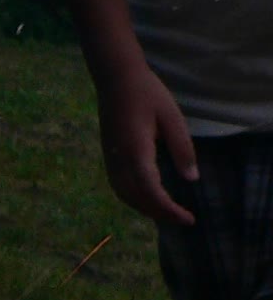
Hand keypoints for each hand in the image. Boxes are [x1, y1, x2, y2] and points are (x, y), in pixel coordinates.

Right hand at [98, 61, 198, 225]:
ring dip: (144, 208)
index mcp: (136, 150)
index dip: (168, 208)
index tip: (187, 218)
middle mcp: (119, 160)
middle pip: (136, 198)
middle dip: (159, 213)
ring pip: (124, 195)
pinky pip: (119, 186)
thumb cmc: (147, 94)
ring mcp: (110, 159)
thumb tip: (192, 178)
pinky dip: (133, 198)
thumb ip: (182, 149)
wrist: (115, 80)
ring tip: (165, 213)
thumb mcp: (173, 119)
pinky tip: (147, 198)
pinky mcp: (108, 156)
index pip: (151, 189)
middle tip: (182, 219)